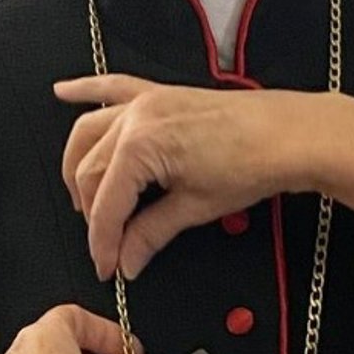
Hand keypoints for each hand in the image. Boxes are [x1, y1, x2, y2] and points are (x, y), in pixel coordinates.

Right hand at [56, 76, 314, 279]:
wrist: (290, 134)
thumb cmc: (251, 164)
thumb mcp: (195, 208)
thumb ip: (151, 233)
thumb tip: (127, 259)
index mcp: (139, 146)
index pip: (106, 204)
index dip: (103, 241)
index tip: (107, 266)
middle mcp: (134, 118)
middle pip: (90, 171)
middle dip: (94, 213)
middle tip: (108, 245)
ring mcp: (145, 101)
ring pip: (89, 133)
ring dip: (80, 164)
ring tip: (82, 198)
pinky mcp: (160, 94)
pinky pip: (112, 87)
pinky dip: (86, 88)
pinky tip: (63, 91)